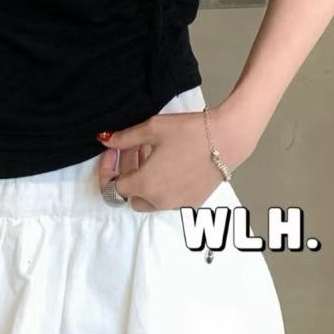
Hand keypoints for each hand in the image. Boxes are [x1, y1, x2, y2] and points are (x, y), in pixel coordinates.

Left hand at [95, 108, 239, 211]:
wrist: (228, 138)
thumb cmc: (188, 131)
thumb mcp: (152, 129)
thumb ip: (124, 139)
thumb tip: (104, 141)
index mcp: (145, 185)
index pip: (113, 187)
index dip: (107, 168)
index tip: (112, 151)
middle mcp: (159, 201)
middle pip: (130, 197)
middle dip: (126, 176)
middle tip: (133, 151)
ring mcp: (178, 205)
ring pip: (150, 200)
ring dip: (144, 182)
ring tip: (153, 154)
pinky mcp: (193, 203)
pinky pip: (169, 200)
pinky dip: (162, 186)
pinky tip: (171, 163)